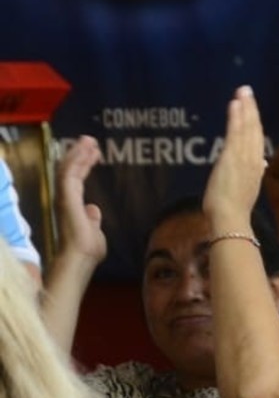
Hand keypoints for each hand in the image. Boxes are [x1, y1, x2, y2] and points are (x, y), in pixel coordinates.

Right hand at [54, 137, 106, 266]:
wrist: (81, 258)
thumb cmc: (87, 250)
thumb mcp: (94, 231)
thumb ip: (93, 220)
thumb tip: (94, 209)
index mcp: (73, 205)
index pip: (77, 179)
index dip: (85, 165)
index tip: (95, 153)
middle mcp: (65, 199)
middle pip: (70, 170)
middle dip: (80, 153)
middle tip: (90, 139)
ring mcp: (64, 197)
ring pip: (67, 168)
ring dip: (78, 153)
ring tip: (89, 140)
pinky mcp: (65, 197)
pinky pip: (68, 174)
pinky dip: (76, 160)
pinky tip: (85, 151)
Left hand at [202, 87, 266, 223]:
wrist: (231, 217)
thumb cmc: (235, 209)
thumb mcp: (247, 188)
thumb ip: (253, 174)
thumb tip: (261, 164)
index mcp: (256, 167)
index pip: (256, 139)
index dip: (255, 122)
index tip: (251, 107)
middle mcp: (253, 159)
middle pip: (255, 129)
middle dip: (251, 109)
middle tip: (247, 90)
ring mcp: (243, 157)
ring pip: (247, 127)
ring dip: (245, 108)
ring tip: (243, 91)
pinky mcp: (232, 156)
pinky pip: (236, 132)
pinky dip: (236, 117)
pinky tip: (235, 104)